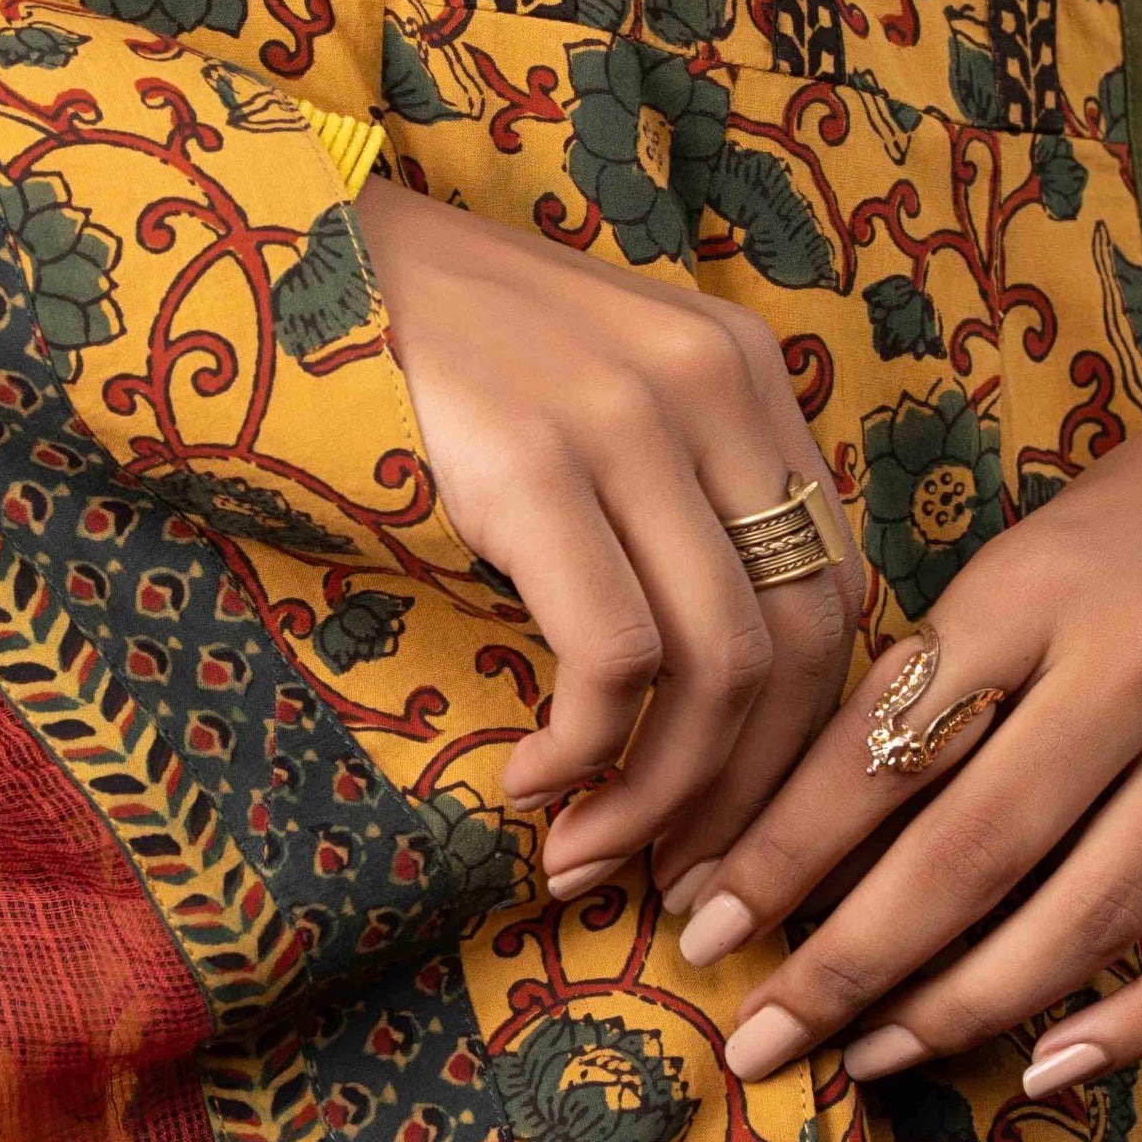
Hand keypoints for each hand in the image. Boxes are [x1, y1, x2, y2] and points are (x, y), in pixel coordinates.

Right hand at [350, 176, 862, 889]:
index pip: (835, 589)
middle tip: (679, 884)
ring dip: (659, 797)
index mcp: (746, 372)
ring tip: (587, 853)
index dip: (801, 737)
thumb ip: (678, 503)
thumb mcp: (601, 400)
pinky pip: (614, 655)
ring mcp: (629, 417)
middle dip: (746, 797)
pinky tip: (533, 778)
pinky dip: (587, 751)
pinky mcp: (537, 461)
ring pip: (718, 664)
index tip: (736, 829)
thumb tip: (722, 706)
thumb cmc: (449, 362)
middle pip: (797, 642)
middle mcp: (714, 384)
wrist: (306, 258)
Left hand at [671, 194, 1141, 1091]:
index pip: (884, 746)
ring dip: (964, 1012)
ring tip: (870, 1060)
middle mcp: (1140, 660)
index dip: (783, 855)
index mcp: (1038, 584)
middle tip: (756, 1042)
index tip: (699, 930)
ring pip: (1088, 918)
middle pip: (971, 852)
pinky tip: (1049, 1066)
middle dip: (845, 966)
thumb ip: (947, 669)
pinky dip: (1138, 1022)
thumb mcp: (1034, 551)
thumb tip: (815, 825)